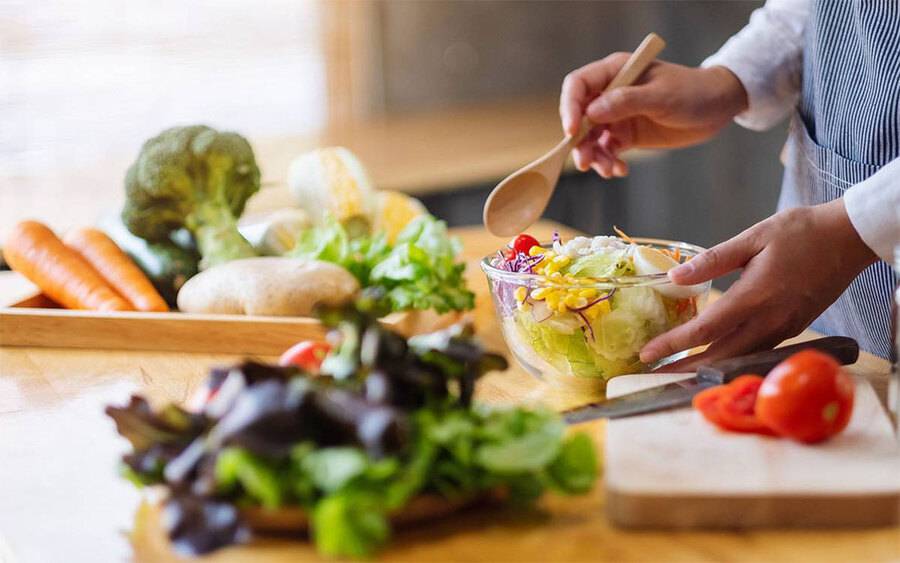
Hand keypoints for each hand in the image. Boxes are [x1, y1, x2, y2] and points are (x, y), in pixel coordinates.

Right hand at [559, 54, 747, 177]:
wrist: (717, 107)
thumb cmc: (692, 91)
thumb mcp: (661, 96)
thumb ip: (626, 102)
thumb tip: (591, 113)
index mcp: (615, 72)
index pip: (578, 85)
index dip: (570, 107)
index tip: (572, 131)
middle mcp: (610, 93)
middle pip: (579, 116)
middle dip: (579, 140)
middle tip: (586, 162)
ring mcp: (617, 115)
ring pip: (591, 138)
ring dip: (594, 156)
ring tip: (608, 170)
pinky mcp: (626, 135)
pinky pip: (607, 150)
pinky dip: (609, 162)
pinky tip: (619, 170)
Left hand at [640, 199, 877, 369]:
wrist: (850, 238)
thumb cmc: (802, 232)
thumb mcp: (753, 237)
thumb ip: (713, 260)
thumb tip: (674, 276)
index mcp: (754, 296)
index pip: (704, 330)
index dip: (672, 344)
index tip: (646, 354)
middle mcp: (769, 320)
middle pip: (719, 355)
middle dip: (684, 368)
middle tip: (653, 375)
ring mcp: (783, 329)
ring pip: (738, 358)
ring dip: (706, 368)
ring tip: (677, 371)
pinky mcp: (792, 329)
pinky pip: (755, 351)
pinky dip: (730, 359)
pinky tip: (714, 357)